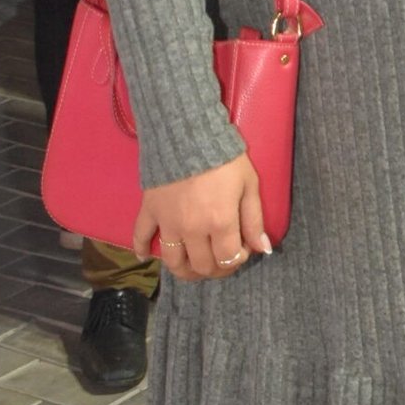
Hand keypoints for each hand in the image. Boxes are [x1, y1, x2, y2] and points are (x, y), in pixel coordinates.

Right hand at [136, 150, 272, 279]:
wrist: (188, 133)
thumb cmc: (225, 158)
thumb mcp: (249, 185)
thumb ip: (254, 220)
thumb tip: (263, 249)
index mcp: (219, 223)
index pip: (227, 259)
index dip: (237, 261)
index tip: (242, 250)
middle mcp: (192, 229)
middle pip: (202, 266)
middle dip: (216, 269)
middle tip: (222, 259)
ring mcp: (167, 223)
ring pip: (173, 261)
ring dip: (185, 271)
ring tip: (193, 266)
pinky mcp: (149, 211)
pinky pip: (140, 236)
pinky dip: (141, 249)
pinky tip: (146, 256)